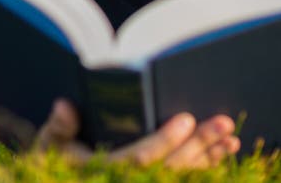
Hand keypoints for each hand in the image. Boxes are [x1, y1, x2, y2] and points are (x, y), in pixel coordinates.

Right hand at [34, 99, 239, 168]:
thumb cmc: (55, 162)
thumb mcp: (49, 144)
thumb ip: (59, 126)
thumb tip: (64, 106)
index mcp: (104, 173)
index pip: (140, 160)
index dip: (164, 141)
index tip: (185, 119)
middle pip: (171, 169)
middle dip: (199, 146)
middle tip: (224, 123)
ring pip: (182, 178)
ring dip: (209, 158)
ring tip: (231, 139)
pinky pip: (182, 181)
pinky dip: (205, 168)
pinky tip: (223, 154)